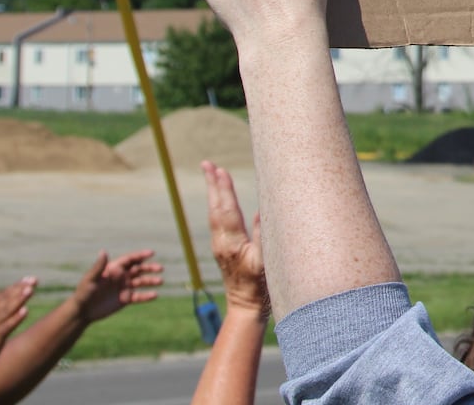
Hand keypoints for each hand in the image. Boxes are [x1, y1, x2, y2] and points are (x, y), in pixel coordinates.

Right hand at [0, 279, 35, 370]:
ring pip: (6, 311)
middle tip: (34, 280)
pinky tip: (25, 311)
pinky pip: (5, 327)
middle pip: (5, 300)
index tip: (31, 278)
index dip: (16, 286)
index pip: (3, 296)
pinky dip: (15, 318)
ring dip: (18, 300)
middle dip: (20, 289)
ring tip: (30, 290)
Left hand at [71, 250, 162, 322]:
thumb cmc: (83, 293)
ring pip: (141, 282)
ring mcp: (124, 288)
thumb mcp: (91, 279)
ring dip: (151, 281)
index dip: (141, 255)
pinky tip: (155, 295)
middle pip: (139, 269)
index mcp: (114, 269)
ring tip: (160, 281)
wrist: (83, 311)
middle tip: (160, 268)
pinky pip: (139, 296)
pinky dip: (147, 296)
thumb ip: (99, 266)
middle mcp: (121, 277)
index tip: (151, 253)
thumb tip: (103, 251)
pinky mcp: (125, 299)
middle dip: (150, 268)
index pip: (130, 259)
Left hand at [204, 160, 268, 313]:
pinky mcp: (223, 250)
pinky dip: (218, 205)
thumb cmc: (260, 288)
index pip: (226, 210)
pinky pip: (217, 222)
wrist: (246, 309)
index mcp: (232, 244)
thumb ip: (263, 237)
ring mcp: (220, 247)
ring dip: (213, 193)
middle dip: (213, 185)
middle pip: (215, 208)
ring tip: (212, 174)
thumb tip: (261, 211)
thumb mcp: (266, 264)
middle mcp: (222, 243)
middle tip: (207, 164)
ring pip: (214, 214)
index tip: (220, 170)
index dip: (224, 190)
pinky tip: (220, 200)